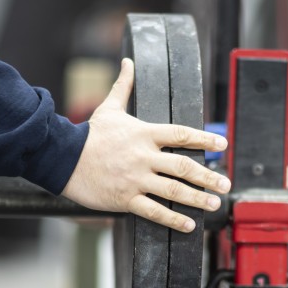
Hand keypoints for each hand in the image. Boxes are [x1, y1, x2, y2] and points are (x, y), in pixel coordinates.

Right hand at [62, 58, 230, 231]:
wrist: (61, 158)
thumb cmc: (89, 135)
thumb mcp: (109, 108)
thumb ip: (124, 86)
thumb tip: (128, 61)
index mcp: (144, 134)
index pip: (182, 134)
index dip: (205, 139)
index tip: (223, 145)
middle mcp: (143, 157)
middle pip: (183, 167)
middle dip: (208, 176)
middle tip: (226, 184)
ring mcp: (135, 179)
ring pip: (173, 191)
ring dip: (197, 198)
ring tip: (214, 203)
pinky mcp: (125, 198)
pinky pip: (154, 211)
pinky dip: (172, 219)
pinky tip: (188, 225)